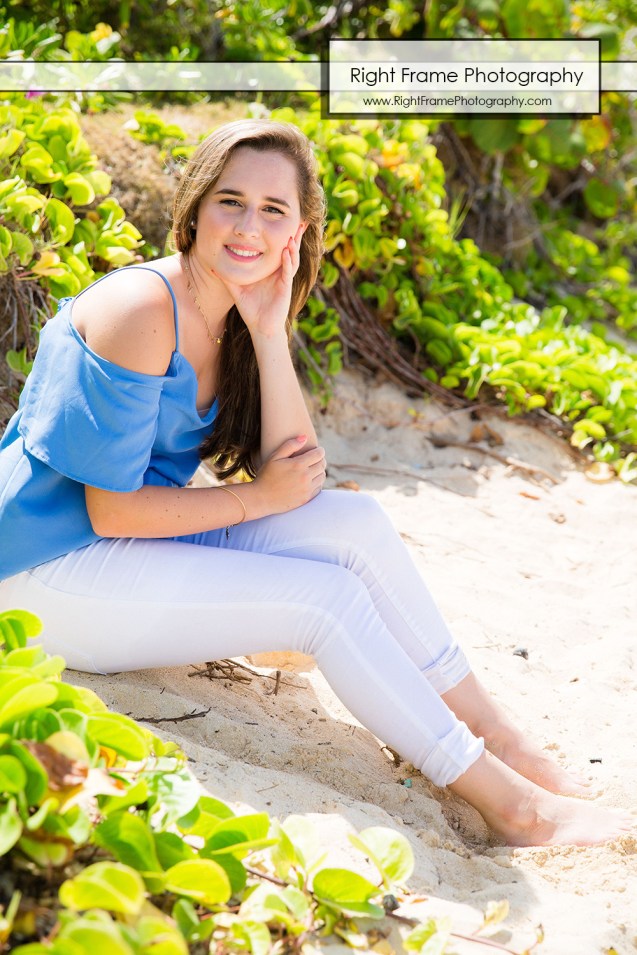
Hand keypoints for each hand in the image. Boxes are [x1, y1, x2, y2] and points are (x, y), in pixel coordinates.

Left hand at [213, 224, 304, 339]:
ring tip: (294, 232)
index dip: (282, 237)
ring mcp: (283, 280)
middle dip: (295, 236)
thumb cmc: (251, 310)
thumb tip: (212, 267)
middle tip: (300, 221)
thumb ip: (227, 278)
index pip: (278, 250)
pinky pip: (287, 272)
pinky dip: (287, 261)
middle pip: (290, 251)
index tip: (282, 222)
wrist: (260, 328)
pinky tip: (286, 251)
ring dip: (293, 246)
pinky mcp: (285, 288)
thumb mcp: (236, 290)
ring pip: (292, 259)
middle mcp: (279, 273)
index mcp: (270, 271)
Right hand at [254, 435, 325, 513]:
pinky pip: (319, 488)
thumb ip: (290, 445)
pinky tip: (310, 480)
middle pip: (322, 464)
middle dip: (320, 460)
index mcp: (298, 465)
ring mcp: (306, 489)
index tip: (317, 450)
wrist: (261, 499)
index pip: (319, 454)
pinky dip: (317, 482)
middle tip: (315, 459)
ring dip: (319, 471)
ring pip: (322, 476)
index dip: (319, 450)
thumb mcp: (274, 457)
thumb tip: (304, 437)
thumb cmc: (266, 476)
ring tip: (312, 469)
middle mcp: (305, 477)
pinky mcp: (306, 499)